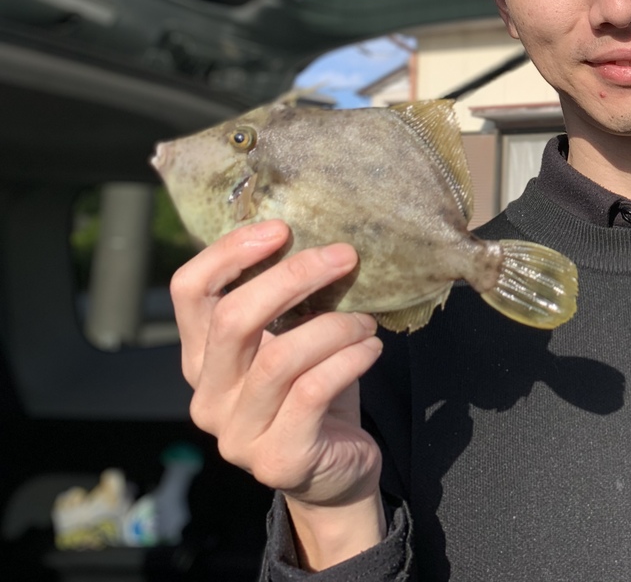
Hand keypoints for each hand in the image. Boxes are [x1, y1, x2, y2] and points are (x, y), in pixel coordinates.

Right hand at [170, 220, 386, 566]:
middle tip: (344, 256)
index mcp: (201, 357)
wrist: (336, 472)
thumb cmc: (316, 392)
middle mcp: (208, 396)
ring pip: (278, 357)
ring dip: (334, 326)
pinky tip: (371, 349)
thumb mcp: (291, 341)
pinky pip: (313, 391)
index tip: (281, 229)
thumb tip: (321, 236)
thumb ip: (287, 303)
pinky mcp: (278, 459)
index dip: (229, 252)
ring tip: (367, 321)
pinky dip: (349, 360)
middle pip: (233, 319)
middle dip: (293, 277)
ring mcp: (237, 434)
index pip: (189, 291)